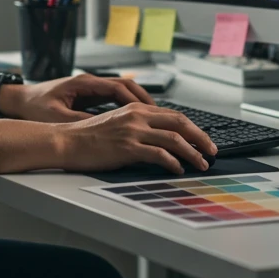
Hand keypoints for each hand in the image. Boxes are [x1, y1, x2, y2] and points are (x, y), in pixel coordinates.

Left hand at [1, 73, 154, 122]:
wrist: (18, 100)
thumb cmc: (34, 107)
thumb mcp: (59, 117)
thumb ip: (82, 122)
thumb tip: (105, 130)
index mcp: (84, 84)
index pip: (119, 88)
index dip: (137, 102)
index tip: (152, 114)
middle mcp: (89, 82)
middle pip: (126, 86)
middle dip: (145, 100)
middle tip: (163, 116)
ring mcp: (89, 87)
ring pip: (121, 91)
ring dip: (138, 103)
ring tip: (155, 119)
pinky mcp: (86, 95)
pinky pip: (113, 98)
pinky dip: (126, 106)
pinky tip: (135, 120)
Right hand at [55, 103, 217, 174]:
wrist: (66, 141)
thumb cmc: (87, 136)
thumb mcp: (116, 123)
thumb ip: (137, 125)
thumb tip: (160, 139)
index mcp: (135, 108)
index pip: (173, 114)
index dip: (192, 128)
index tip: (203, 139)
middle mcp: (136, 115)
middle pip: (179, 123)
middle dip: (200, 138)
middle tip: (212, 151)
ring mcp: (133, 131)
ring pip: (174, 139)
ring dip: (192, 153)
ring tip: (202, 163)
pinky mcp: (127, 147)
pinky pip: (159, 154)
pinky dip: (173, 162)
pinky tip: (178, 169)